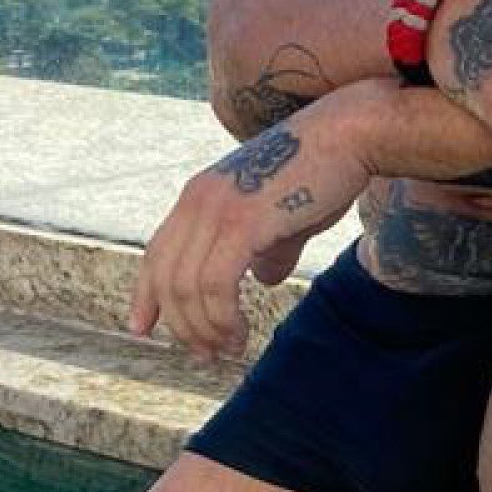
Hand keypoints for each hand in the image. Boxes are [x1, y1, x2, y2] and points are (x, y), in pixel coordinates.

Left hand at [132, 100, 370, 359]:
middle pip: (167, 278)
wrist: (350, 135)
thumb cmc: (326, 172)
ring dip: (206, 329)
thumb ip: (269, 248)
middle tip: (206, 356)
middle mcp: (197, 200)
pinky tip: (240, 332)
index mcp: (199, 196)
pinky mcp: (242, 222)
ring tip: (229, 349)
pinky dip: (222, 318)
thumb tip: (264, 279)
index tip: (142, 329)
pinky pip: (216, 285)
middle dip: (182, 325)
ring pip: (188, 289)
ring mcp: (217, 209)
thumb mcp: (285, 216)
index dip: (145, 294)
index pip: (157, 253)